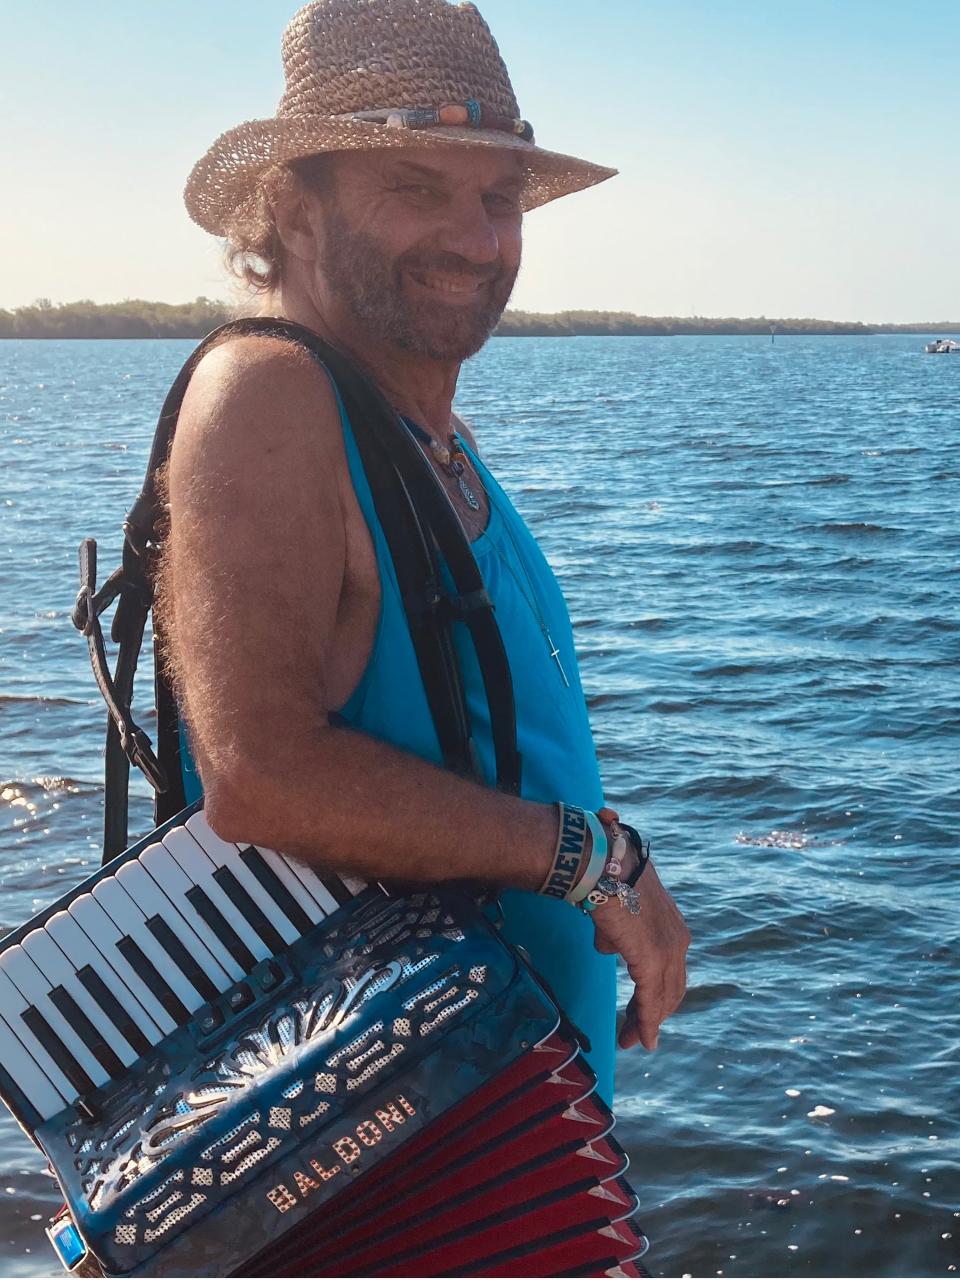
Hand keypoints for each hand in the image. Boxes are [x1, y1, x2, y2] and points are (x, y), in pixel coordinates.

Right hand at [592, 859, 690, 1049]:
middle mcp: (678, 941)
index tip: (641, 1014)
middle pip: (670, 989)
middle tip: (633, 1035)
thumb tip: (609, 948)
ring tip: (630, 1041)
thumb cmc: (608, 881)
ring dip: (646, 1022)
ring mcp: (668, 952)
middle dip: (652, 1014)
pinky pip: (651, 1000)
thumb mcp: (618, 913)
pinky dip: (646, 1023)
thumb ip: (618, 935)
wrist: (606, 866)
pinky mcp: (653, 961)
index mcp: (673, 929)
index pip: (669, 971)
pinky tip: (641, 1040)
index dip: (656, 995)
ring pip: (662, 998)